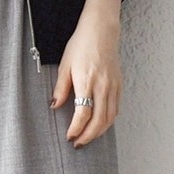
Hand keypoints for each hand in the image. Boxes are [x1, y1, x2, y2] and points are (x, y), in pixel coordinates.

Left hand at [49, 8, 121, 146]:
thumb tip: (55, 106)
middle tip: (78, 143)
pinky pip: (116, 109)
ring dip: (99, 131)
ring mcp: (113, 85)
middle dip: (88, 136)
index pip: (83, 114)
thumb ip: (61, 88)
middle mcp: (103, 86)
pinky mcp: (119, 84)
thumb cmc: (81, 44)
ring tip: (88, 137)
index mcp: (87, 81)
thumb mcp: (65, 64)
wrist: (101, 30)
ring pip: (110, 117)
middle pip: (99, 120)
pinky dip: (109, 120)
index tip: (69, 136)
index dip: (76, 129)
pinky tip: (100, 124)